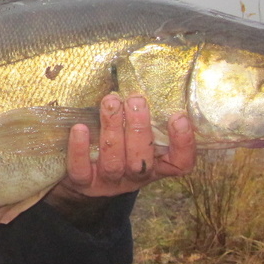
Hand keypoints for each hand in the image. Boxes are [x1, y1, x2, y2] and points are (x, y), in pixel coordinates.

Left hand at [47, 93, 196, 208]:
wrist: (84, 176)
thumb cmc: (117, 145)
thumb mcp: (137, 134)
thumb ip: (146, 117)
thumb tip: (148, 80)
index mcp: (156, 166)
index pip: (180, 163)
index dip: (183, 143)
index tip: (178, 116)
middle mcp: (135, 177)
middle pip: (142, 162)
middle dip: (139, 130)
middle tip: (136, 100)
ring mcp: (108, 182)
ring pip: (113, 162)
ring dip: (113, 131)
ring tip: (110, 102)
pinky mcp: (83, 183)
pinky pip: (81, 170)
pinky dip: (80, 149)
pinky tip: (80, 128)